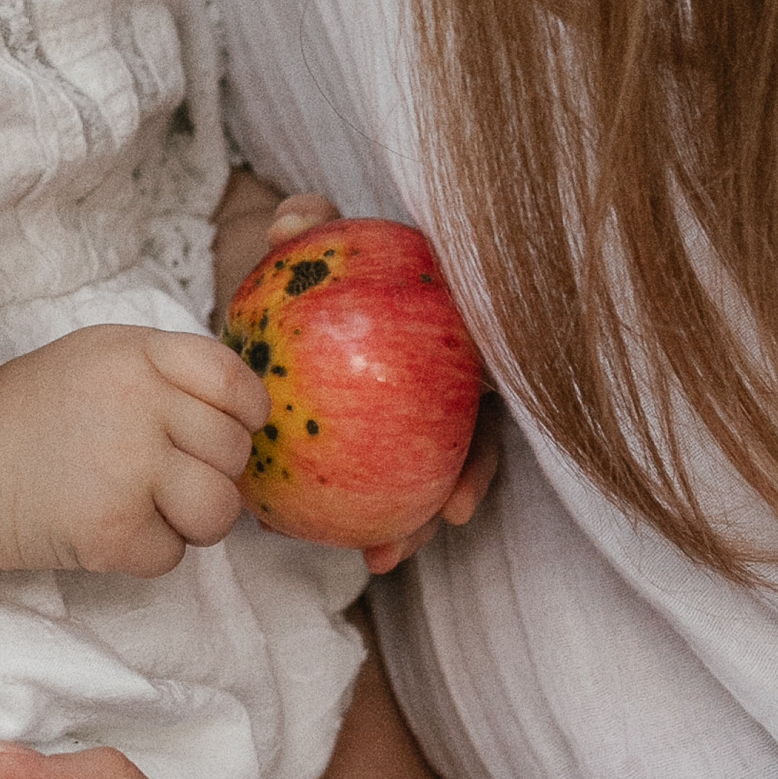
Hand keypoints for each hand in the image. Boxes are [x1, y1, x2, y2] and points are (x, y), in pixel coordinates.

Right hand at [0, 324, 265, 576]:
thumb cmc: (44, 409)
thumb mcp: (106, 354)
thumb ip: (173, 370)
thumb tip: (247, 411)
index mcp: (140, 356)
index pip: (233, 382)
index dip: (247, 412)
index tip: (233, 426)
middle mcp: (140, 407)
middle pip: (232, 452)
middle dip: (210, 469)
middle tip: (165, 470)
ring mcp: (128, 472)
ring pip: (219, 510)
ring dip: (195, 518)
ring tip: (155, 506)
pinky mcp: (113, 532)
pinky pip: (174, 555)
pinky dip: (149, 550)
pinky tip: (114, 524)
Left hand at [213, 194, 499, 575]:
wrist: (292, 270)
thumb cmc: (320, 251)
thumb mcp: (312, 230)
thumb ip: (308, 218)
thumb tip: (292, 225)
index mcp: (454, 338)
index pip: (485, 403)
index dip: (480, 462)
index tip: (458, 505)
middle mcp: (447, 382)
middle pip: (460, 455)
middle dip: (440, 509)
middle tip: (403, 545)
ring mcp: (414, 412)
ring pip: (419, 475)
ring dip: (403, 524)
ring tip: (372, 559)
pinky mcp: (367, 433)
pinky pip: (360, 475)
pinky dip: (339, 505)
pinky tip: (297, 530)